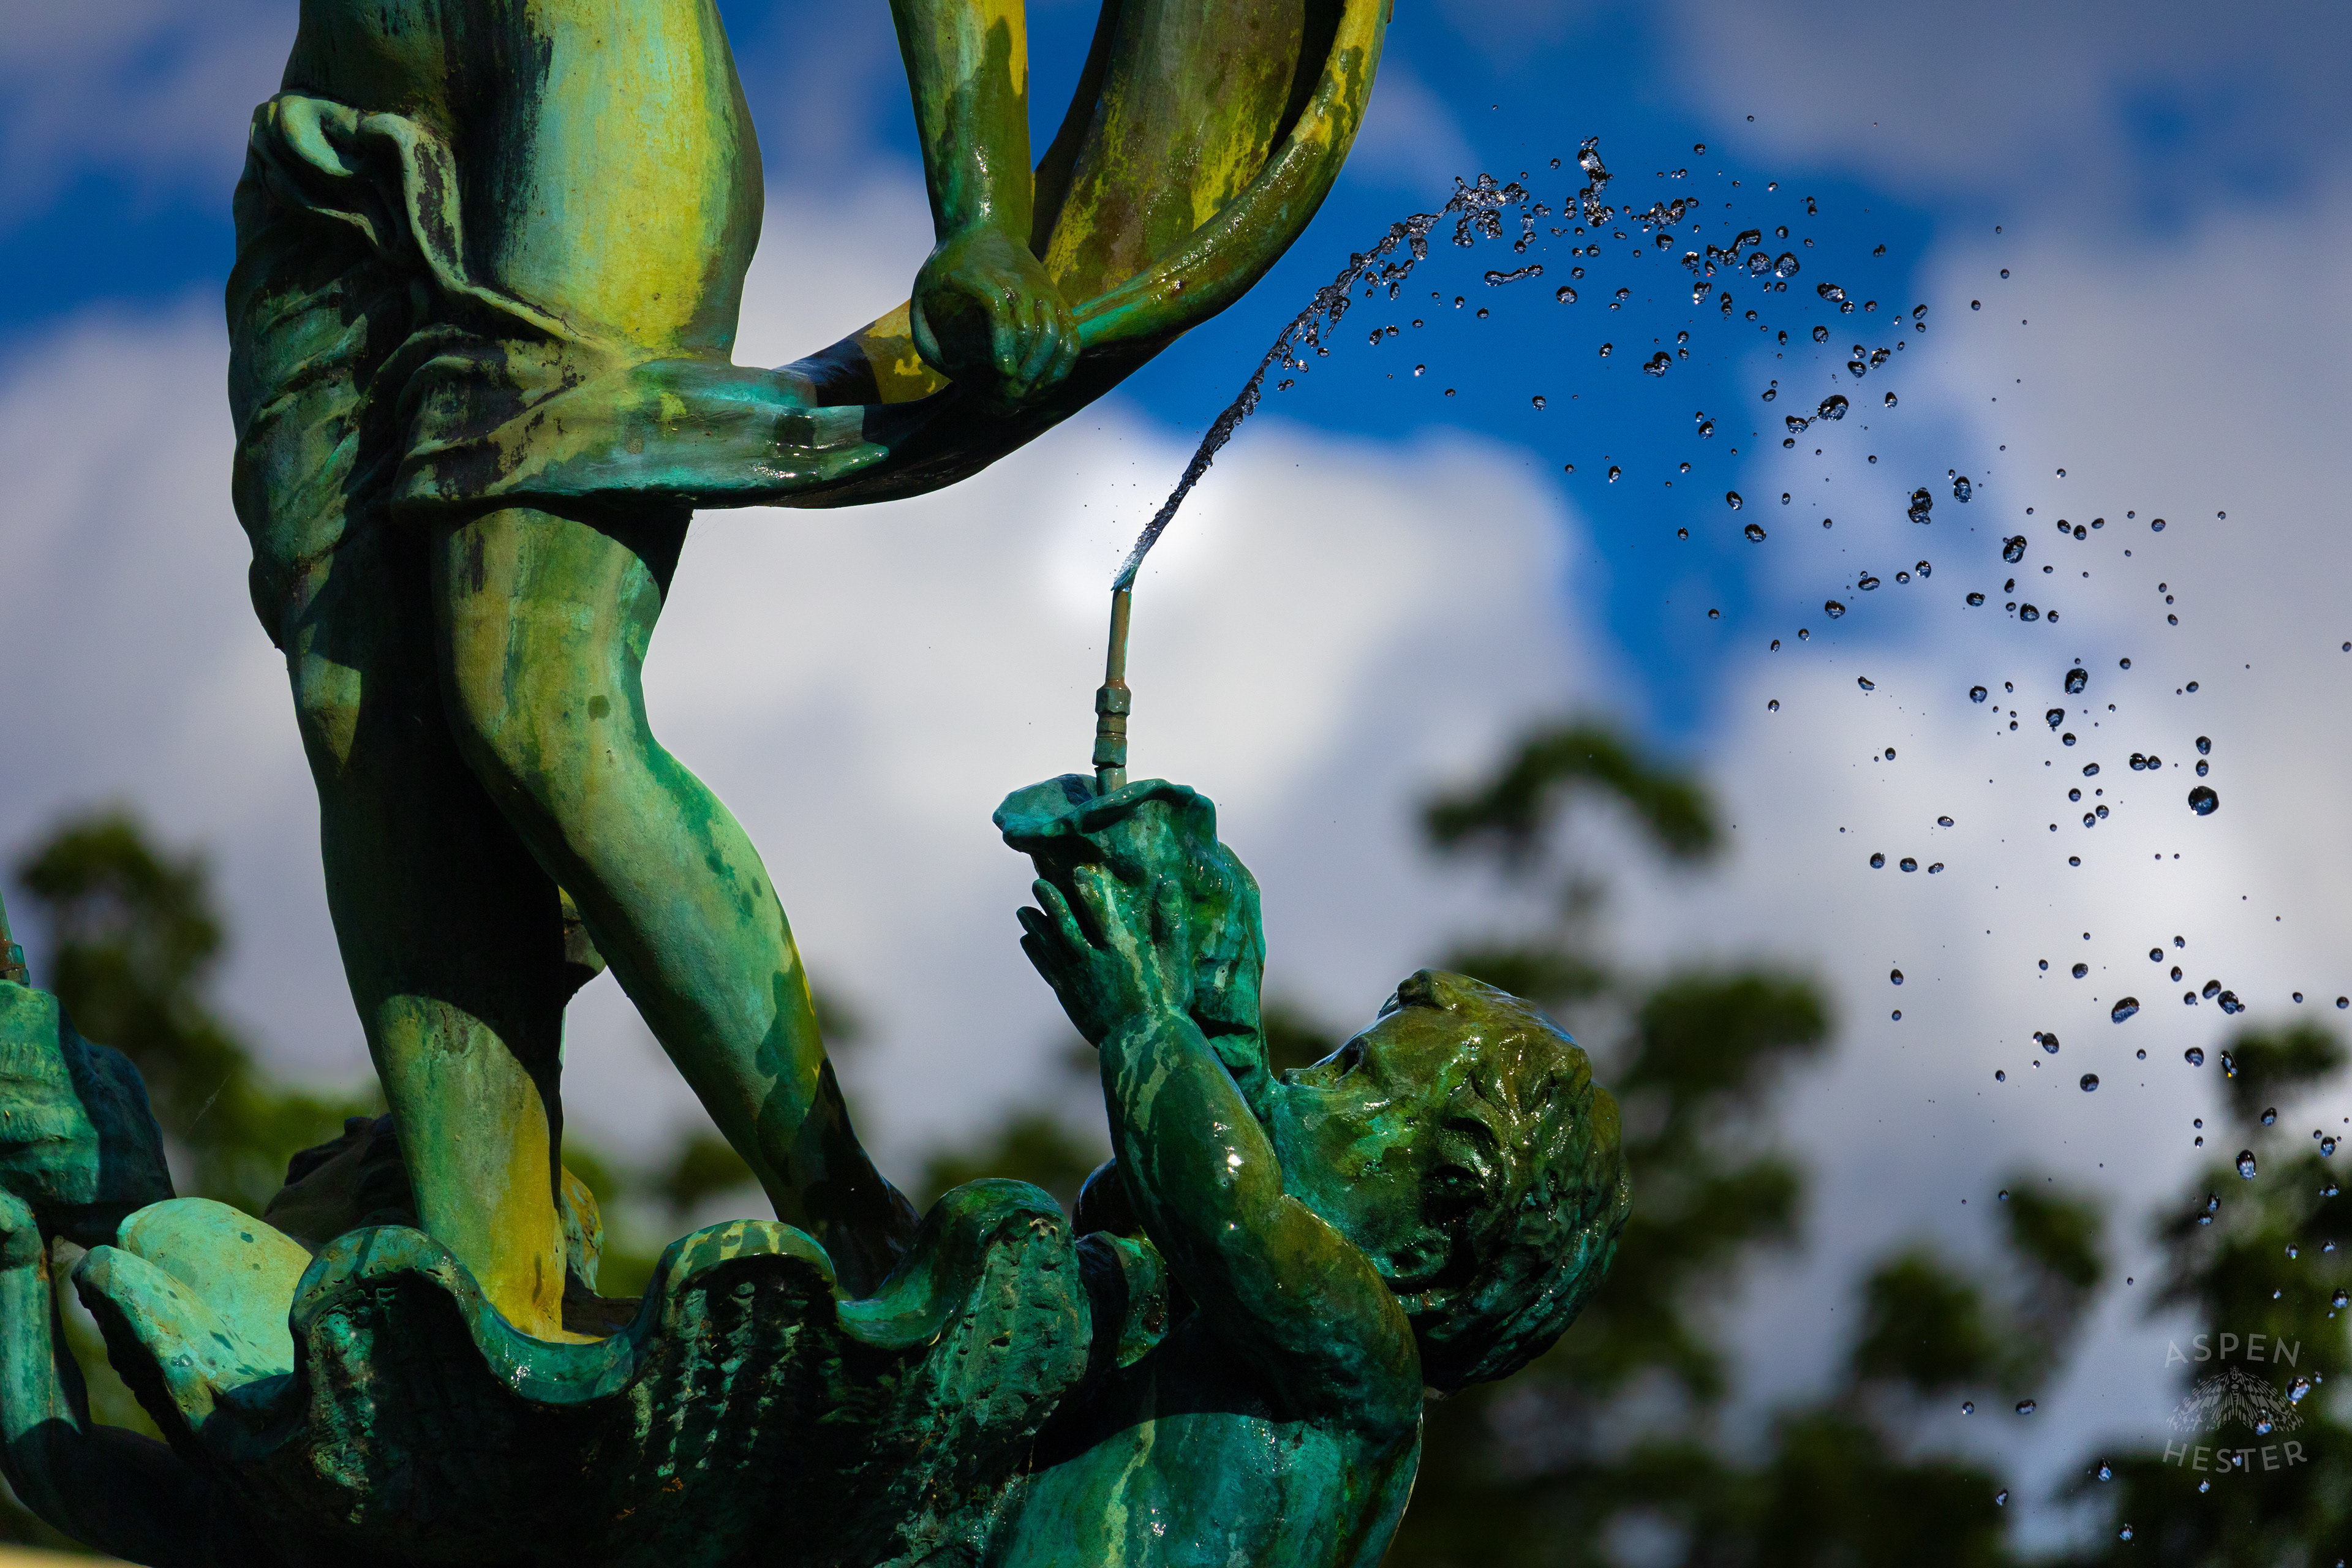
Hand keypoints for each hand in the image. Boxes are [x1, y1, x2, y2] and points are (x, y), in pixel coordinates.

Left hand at [910, 226, 1079, 407]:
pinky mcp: (1057, 301)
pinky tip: (1047, 386)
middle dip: (1023, 371)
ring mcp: (1042, 292)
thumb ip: (927, 334)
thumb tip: (952, 371)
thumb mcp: (923, 292)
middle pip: (1030, 330)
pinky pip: (1070, 336)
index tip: (1002, 372)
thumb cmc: (948, 267)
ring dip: (1043, 372)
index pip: (999, 309)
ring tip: (1026, 398)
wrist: (985, 226)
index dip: (1003, 341)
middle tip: (1008, 402)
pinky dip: (1063, 364)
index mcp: (983, 278)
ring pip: (1054, 336)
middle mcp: (1019, 283)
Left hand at [1017, 868, 1194, 1045]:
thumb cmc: (1167, 1003)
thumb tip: (1168, 883)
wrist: (1143, 1045)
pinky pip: (1047, 969)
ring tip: (1022, 909)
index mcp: (1121, 949)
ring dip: (1036, 925)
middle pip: (1066, 925)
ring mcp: (1078, 979)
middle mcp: (1094, 961)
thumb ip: (1171, 921)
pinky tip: (1027, 940)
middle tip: (1037, 884)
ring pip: (1050, 946)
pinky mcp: (1069, 995)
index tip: (1076, 870)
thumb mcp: (1176, 961)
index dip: (1088, 890)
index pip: (1100, 911)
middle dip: (1051, 903)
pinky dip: (1035, 953)